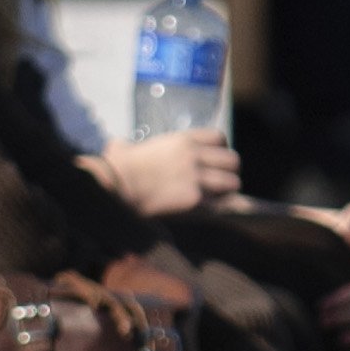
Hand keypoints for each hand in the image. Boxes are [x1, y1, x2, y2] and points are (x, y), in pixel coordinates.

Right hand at [87, 129, 241, 216]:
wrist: (117, 188)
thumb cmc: (116, 168)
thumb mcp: (127, 147)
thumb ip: (130, 146)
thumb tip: (117, 146)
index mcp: (182, 140)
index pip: (220, 138)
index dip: (220, 151)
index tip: (213, 161)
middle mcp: (194, 156)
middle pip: (233, 160)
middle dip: (228, 172)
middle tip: (218, 183)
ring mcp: (196, 177)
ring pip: (232, 183)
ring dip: (226, 193)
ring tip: (215, 199)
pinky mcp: (194, 199)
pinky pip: (219, 205)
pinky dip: (215, 210)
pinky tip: (206, 212)